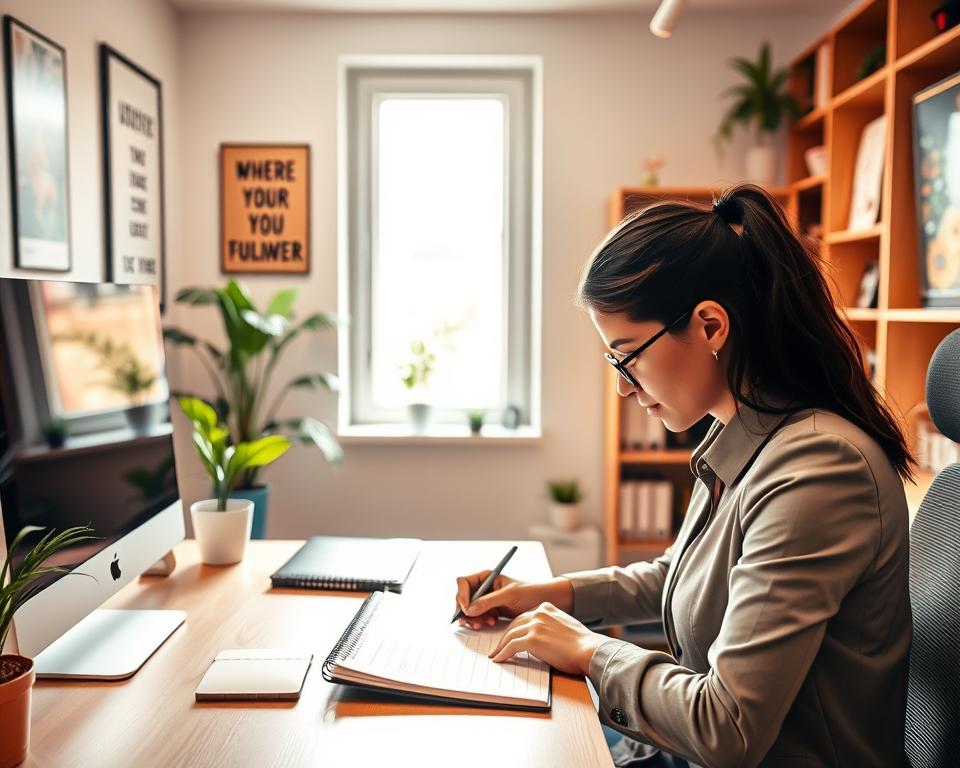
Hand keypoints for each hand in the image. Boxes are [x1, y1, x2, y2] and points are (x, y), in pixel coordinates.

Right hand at [454, 572, 572, 629]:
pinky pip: (476, 617)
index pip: (463, 583)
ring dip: (473, 619)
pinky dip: (480, 622)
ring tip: (485, 624)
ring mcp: (485, 599)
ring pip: (468, 610)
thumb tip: (469, 609)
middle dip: (466, 611)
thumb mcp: (509, 595)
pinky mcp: (489, 610)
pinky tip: (491, 623)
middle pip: (462, 598)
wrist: (544, 602)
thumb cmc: (530, 592)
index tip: (467, 608)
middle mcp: (483, 587)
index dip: (462, 596)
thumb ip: (488, 601)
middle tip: (474, 622)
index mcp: (486, 576)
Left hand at [488, 602, 607, 675]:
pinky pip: (511, 647)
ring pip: (510, 634)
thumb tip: (544, 636)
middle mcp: (539, 613)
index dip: (515, 628)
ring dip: (500, 646)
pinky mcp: (532, 640)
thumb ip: (552, 625)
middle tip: (498, 646)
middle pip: (514, 624)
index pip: (524, 616)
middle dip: (505, 636)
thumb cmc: (582, 644)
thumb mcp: (566, 625)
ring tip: (496, 655)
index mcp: (547, 608)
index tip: (509, 636)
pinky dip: (503, 653)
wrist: (589, 650)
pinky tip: (499, 659)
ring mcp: (535, 625)